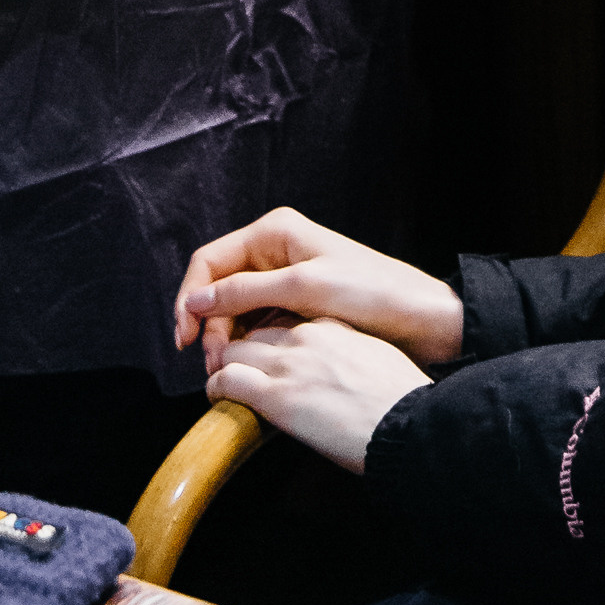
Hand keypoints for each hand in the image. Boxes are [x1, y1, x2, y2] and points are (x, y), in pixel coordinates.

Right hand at [171, 206, 465, 364]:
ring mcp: (284, 281)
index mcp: (274, 233)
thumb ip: (247, 292)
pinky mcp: (295, 308)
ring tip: (228, 371)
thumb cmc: (371, 293)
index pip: (209, 260)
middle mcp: (275, 252)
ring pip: (234, 311)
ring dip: (225, 340)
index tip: (185, 338)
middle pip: (218, 289)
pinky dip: (246, 346)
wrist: (420, 318)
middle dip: (210, 326)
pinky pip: (256, 325)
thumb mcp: (304, 288)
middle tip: (213, 365)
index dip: (190, 298)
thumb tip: (196, 301)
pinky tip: (248, 367)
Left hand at [202, 318, 428, 474]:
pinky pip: (226, 379)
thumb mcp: (374, 360)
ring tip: (226, 385)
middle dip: (242, 348)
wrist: (405, 423)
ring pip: (234, 349)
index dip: (271, 337)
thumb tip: (336, 370)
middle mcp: (306, 336)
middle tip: (241, 371)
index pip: (284, 317)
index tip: (269, 354)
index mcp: (332, 324)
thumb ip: (347, 354)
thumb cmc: (398, 399)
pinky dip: (217, 387)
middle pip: (255, 329)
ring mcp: (289, 364)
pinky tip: (219, 399)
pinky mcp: (276, 396)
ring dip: (226, 366)